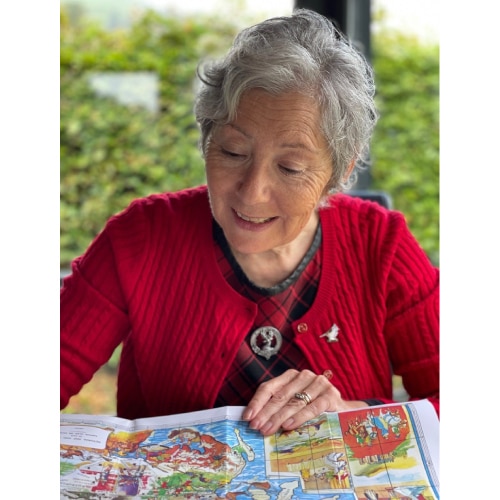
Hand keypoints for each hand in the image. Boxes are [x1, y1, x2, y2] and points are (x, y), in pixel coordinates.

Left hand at [242, 369, 367, 435]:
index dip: (257, 402)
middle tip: (256, 427)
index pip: (269, 387)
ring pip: (294, 402)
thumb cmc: (313, 409)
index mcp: (290, 376)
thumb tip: (254, 421)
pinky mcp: (330, 395)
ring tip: (268, 429)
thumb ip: (278, 408)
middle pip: (279, 396)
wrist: (342, 411)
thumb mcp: (294, 405)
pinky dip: (299, 417)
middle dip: (266, 413)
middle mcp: (303, 376)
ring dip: (279, 417)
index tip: (247, 417)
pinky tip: (288, 426)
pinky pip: (312, 408)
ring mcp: (318, 384)